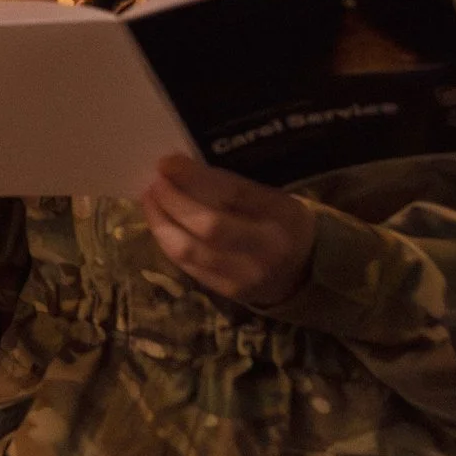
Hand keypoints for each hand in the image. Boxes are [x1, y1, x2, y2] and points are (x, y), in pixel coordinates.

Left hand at [141, 155, 316, 305]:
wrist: (306, 273)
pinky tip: (161, 225)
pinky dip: (168, 243)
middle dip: (172, 201)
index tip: (167, 162)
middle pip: (207, 225)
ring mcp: (245, 276)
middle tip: (155, 182)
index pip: (232, 193)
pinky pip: (187, 266)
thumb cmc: (282, 224)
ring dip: (160, 222)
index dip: (194, 177)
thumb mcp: (271, 197)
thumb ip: (231, 185)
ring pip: (189, 250)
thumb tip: (177, 166)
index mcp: (281, 215)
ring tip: (150, 200)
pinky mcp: (227, 292)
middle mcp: (265, 249)